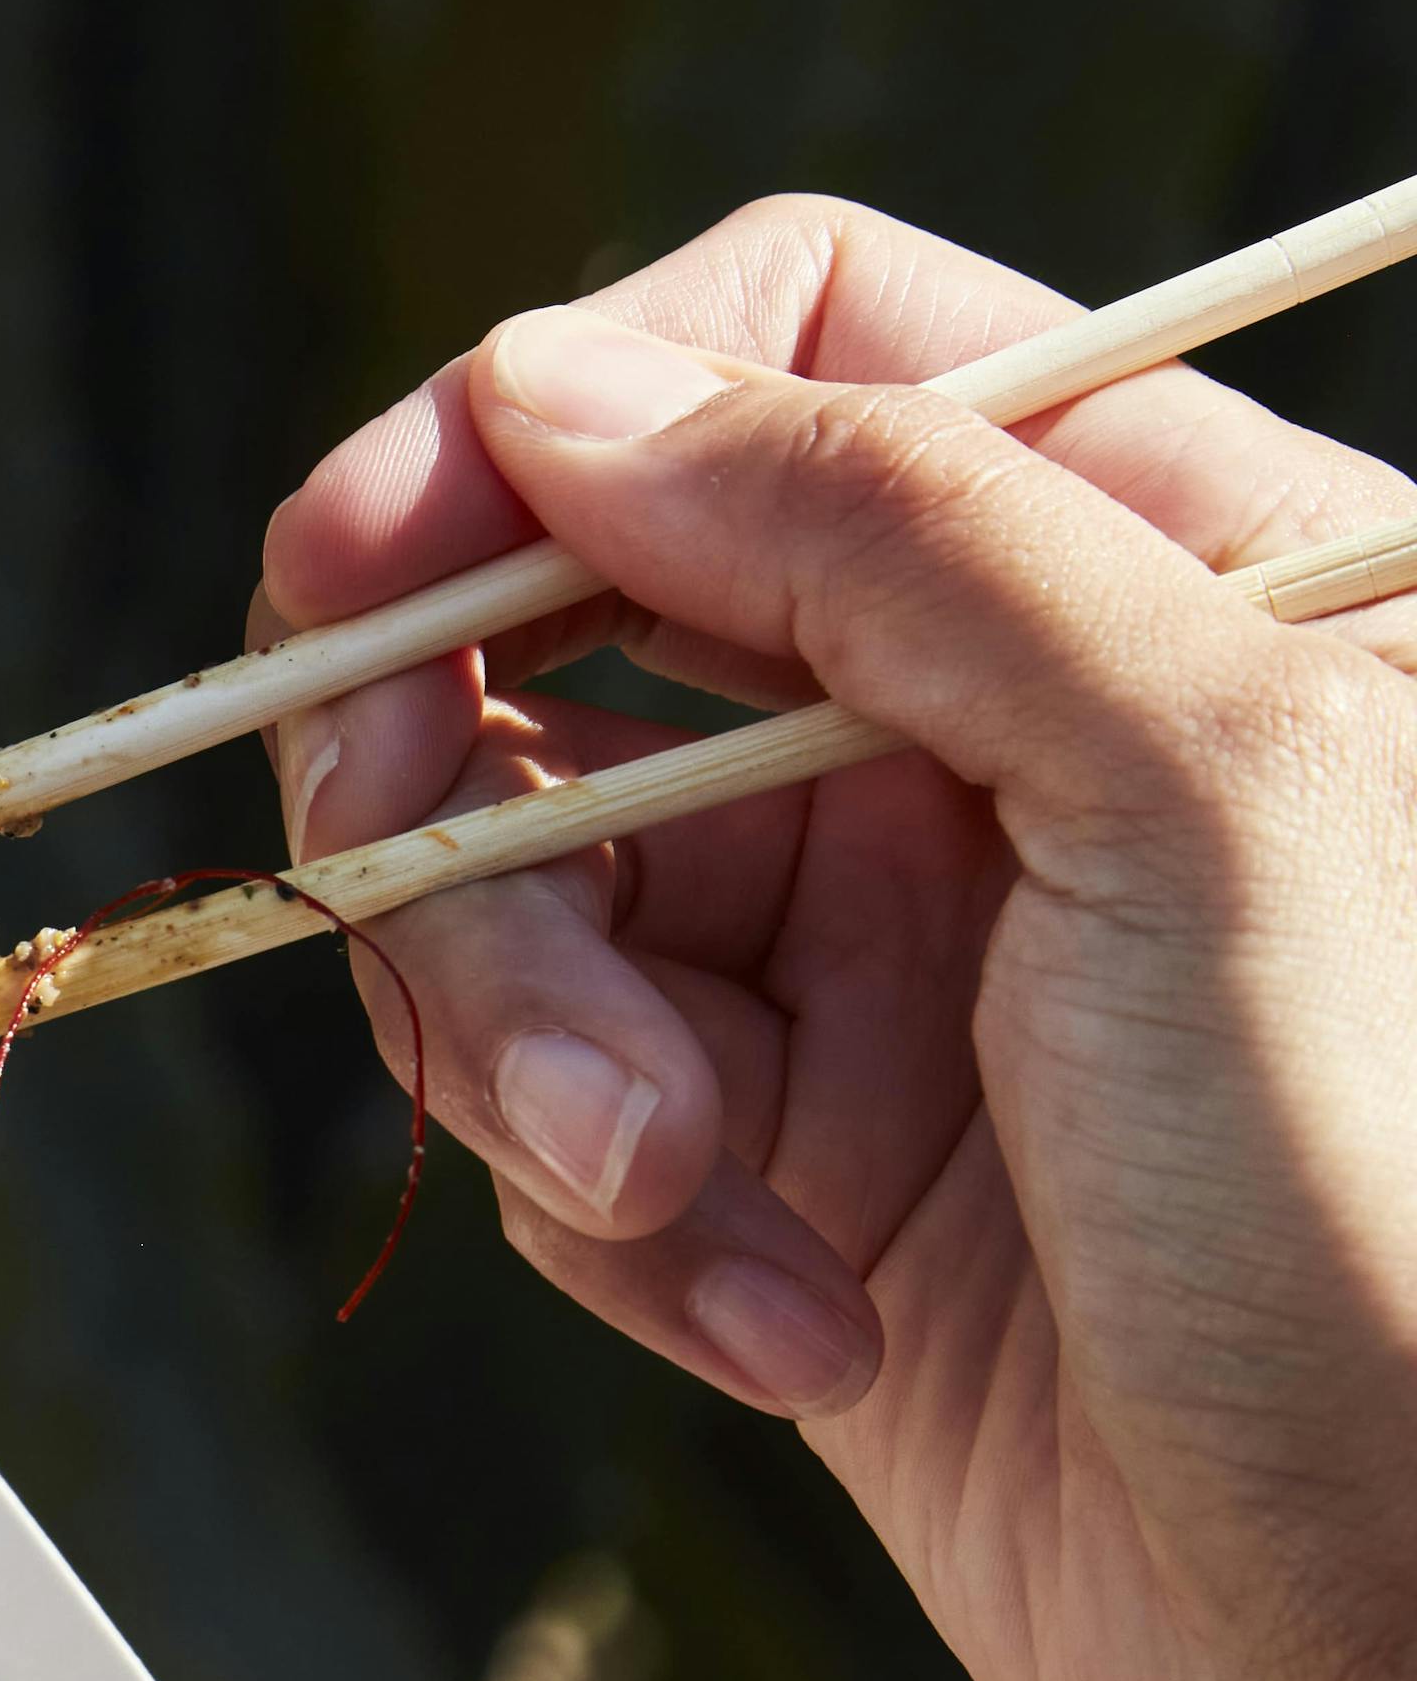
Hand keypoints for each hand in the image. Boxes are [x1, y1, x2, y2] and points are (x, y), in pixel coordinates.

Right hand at [259, 191, 1416, 1680]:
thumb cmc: (1405, 1225)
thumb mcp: (1199, 787)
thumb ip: (891, 529)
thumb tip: (564, 384)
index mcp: (1150, 562)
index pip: (785, 348)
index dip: (540, 431)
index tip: (367, 574)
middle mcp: (997, 736)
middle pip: (581, 627)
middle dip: (468, 799)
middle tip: (419, 909)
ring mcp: (886, 964)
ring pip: (527, 897)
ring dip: (542, 1053)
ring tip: (686, 1203)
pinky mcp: (795, 1182)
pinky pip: (572, 1129)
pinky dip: (629, 1231)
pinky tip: (794, 1332)